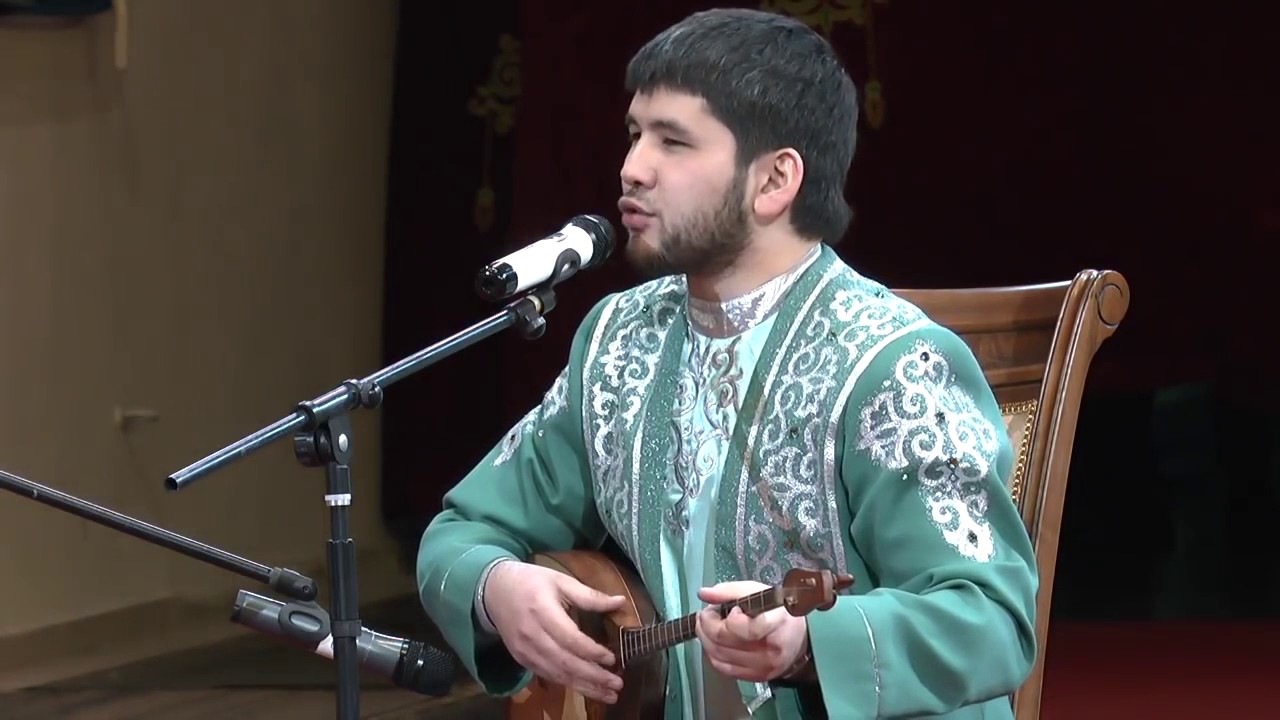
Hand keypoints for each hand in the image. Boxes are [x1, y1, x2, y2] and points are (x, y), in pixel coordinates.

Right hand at [483, 560, 626, 703]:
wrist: (494, 590)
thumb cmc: (531, 581)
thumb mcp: (561, 580)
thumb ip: (590, 595)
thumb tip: (621, 601)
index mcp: (542, 611)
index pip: (570, 638)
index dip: (592, 652)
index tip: (612, 659)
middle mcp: (532, 635)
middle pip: (565, 662)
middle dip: (593, 677)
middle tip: (617, 684)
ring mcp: (524, 650)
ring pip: (557, 674)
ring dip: (584, 686)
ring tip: (608, 694)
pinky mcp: (522, 659)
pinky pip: (547, 675)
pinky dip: (568, 684)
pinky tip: (586, 688)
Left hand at [695, 581, 809, 682]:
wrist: (798, 639)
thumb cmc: (778, 613)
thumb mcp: (758, 592)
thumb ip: (730, 591)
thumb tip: (704, 594)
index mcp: (777, 625)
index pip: (748, 629)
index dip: (732, 618)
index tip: (732, 609)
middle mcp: (770, 651)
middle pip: (725, 640)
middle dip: (708, 623)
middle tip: (708, 613)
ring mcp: (762, 668)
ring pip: (718, 655)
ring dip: (706, 636)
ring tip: (709, 624)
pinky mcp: (754, 678)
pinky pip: (721, 667)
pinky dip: (712, 652)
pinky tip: (715, 640)